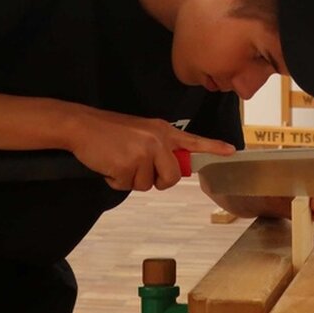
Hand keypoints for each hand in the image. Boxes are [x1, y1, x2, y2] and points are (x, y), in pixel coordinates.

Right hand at [67, 110, 234, 191]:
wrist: (82, 125)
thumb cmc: (109, 131)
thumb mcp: (141, 132)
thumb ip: (159, 147)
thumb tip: (169, 171)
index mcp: (163, 131)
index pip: (193, 141)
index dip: (213, 148)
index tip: (231, 151)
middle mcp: (158, 140)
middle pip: (172, 177)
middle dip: (155, 181)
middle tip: (137, 169)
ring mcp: (144, 152)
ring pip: (147, 185)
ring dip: (130, 180)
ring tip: (118, 160)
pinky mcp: (128, 164)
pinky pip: (127, 187)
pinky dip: (115, 181)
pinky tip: (108, 165)